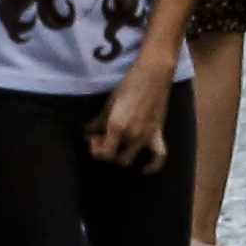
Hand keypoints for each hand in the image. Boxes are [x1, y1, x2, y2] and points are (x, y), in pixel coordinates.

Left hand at [94, 56, 178, 171]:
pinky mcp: (157, 133)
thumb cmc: (128, 86)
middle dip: (106, 151)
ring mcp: (146, 136)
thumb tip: (86, 131)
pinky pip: (159, 156)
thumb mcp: (108, 104)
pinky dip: (153, 166)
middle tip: (102, 139)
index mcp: (118, 127)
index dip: (95, 150)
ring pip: (129, 160)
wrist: (153, 75)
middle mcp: (132, 136)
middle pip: (115, 158)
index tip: (93, 138)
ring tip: (117, 146)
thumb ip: (97, 121)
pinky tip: (145, 169)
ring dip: (121, 156)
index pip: (104, 154)